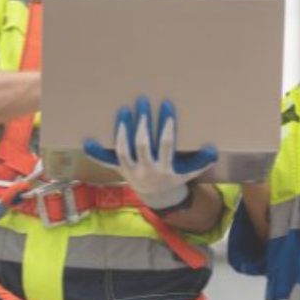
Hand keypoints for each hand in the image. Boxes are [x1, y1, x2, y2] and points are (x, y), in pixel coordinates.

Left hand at [83, 97, 216, 209]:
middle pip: (142, 145)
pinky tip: (87, 140)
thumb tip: (212, 148)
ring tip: (124, 109)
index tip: (167, 105)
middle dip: (142, 123)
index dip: (167, 125)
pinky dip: (96, 152)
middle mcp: (147, 170)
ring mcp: (131, 170)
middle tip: (143, 101)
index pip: (166, 144)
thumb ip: (201, 160)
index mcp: (165, 169)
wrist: (157, 198)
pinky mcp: (120, 170)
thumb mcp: (190, 172)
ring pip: (123, 150)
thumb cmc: (175, 177)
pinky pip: (106, 161)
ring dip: (122, 130)